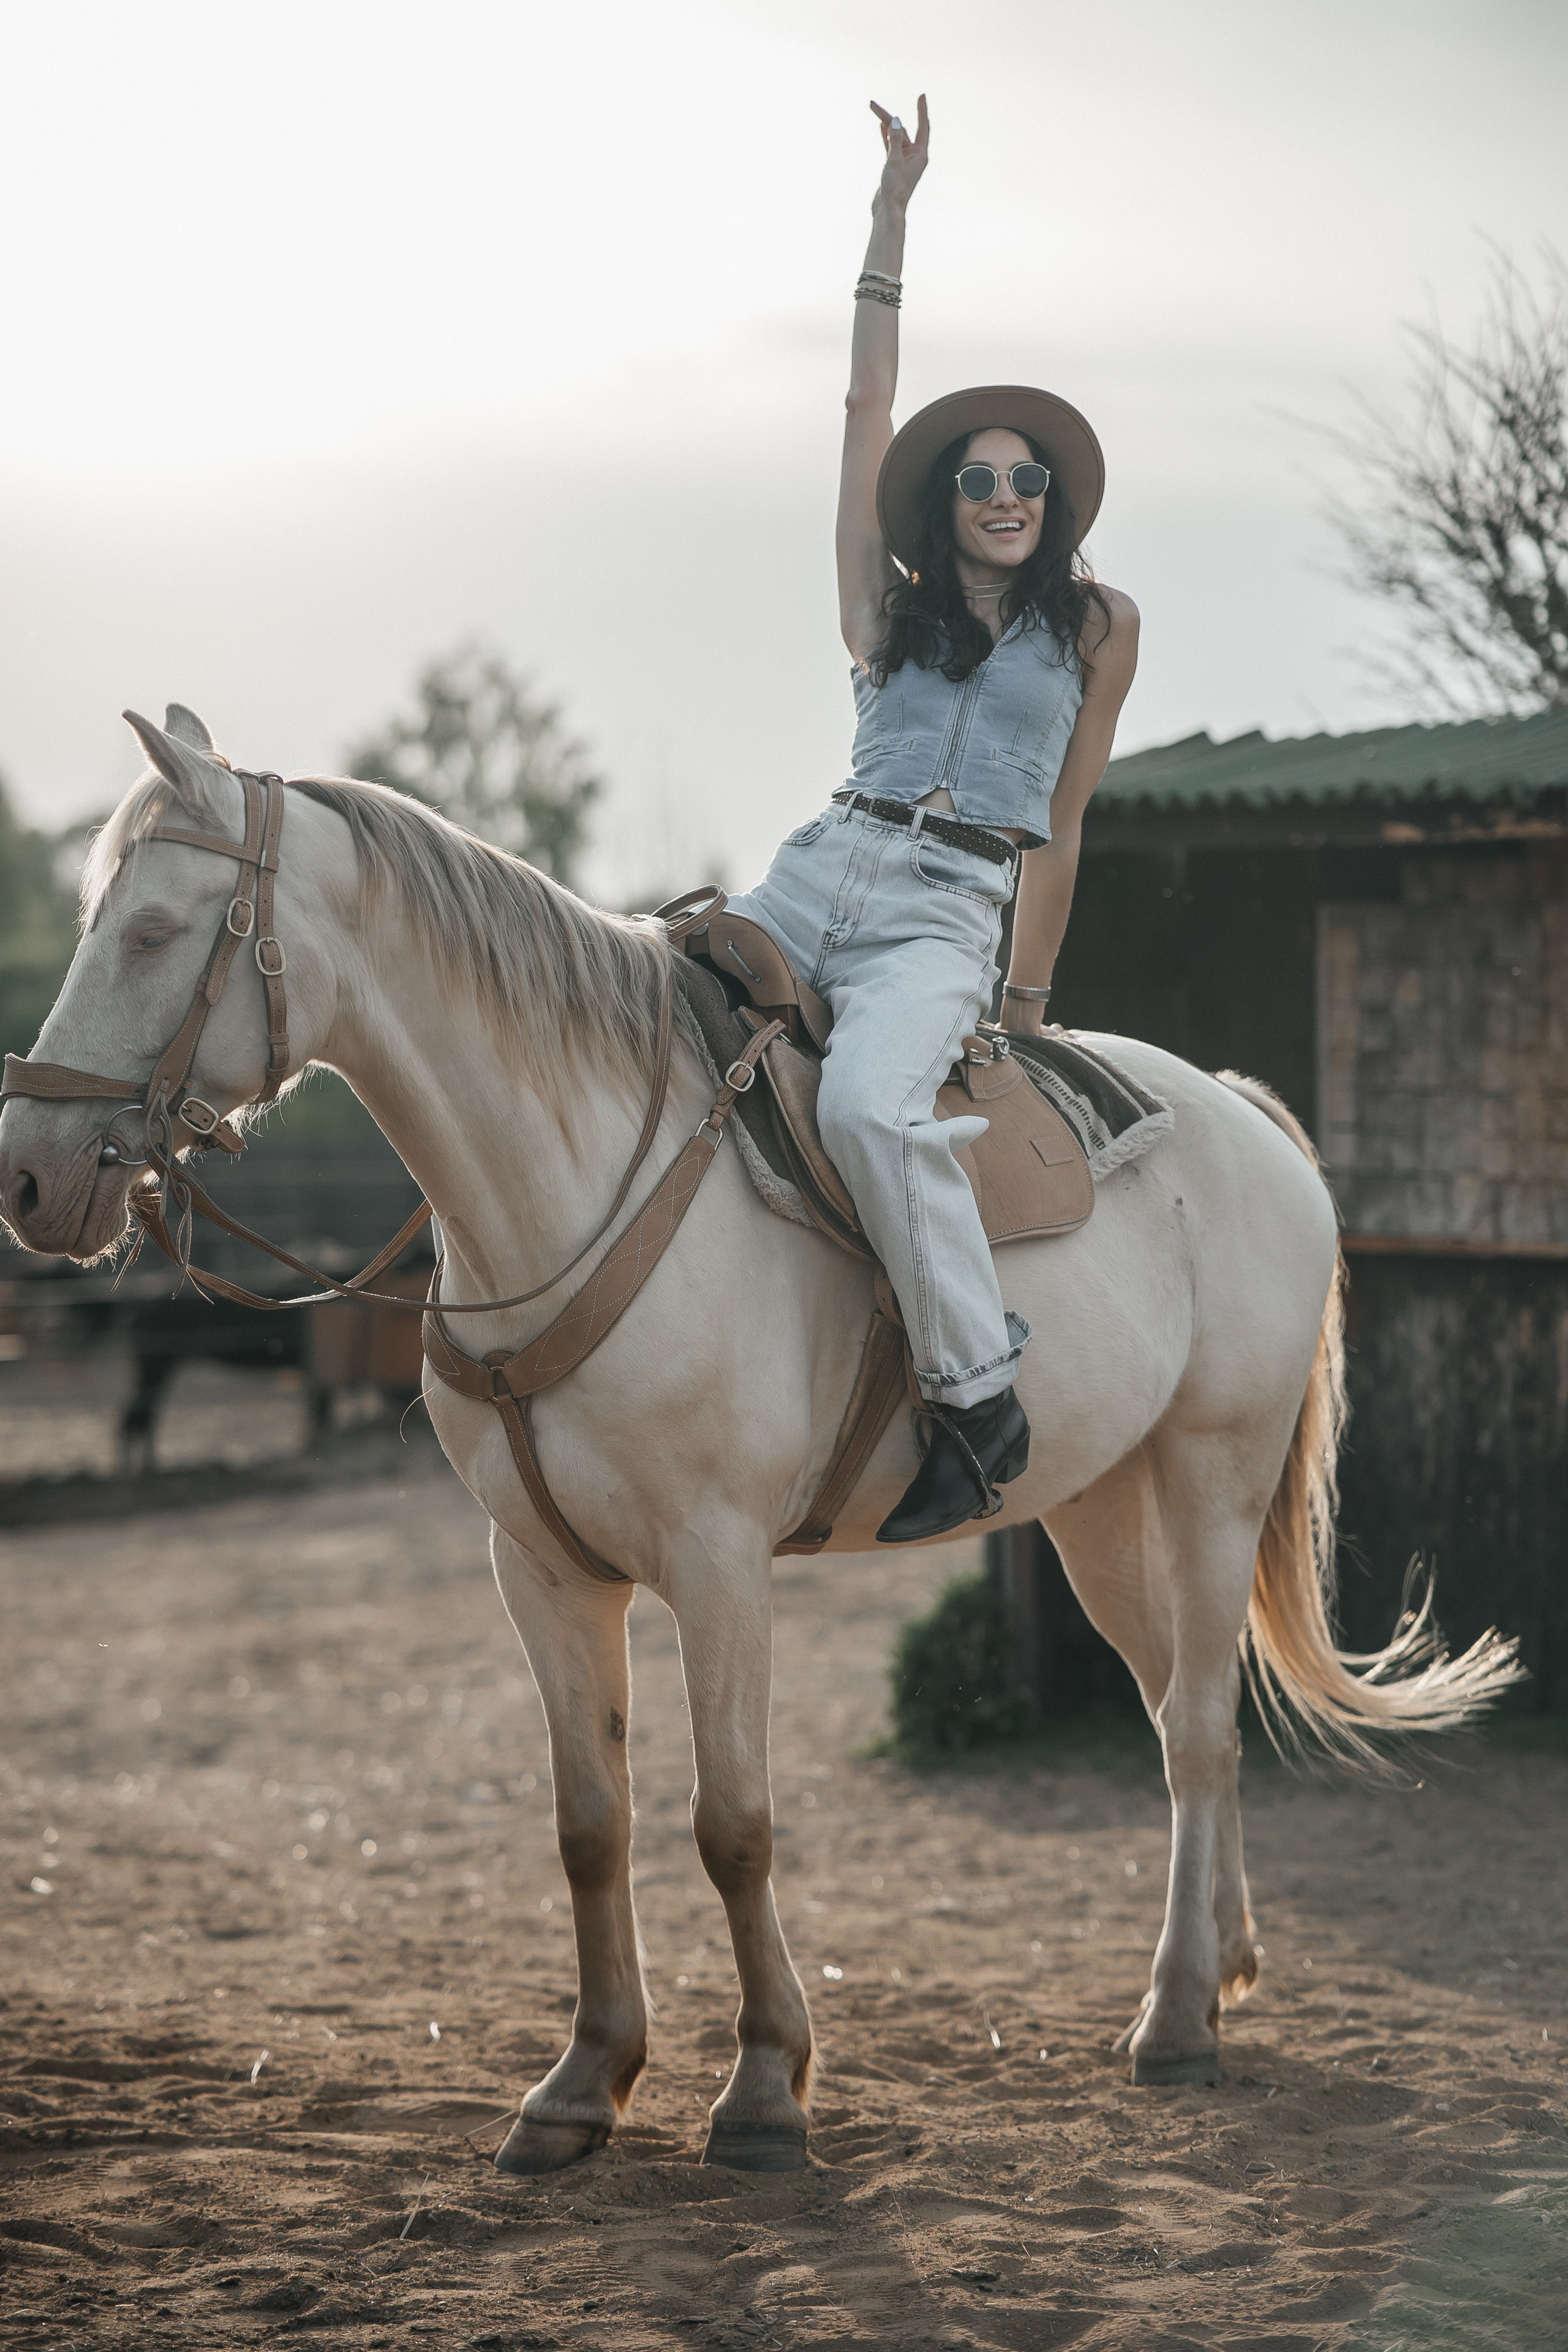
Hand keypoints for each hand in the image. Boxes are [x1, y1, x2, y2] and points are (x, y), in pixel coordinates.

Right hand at [869, 95, 928, 211]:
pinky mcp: (894, 166)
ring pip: (894, 138)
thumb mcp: (894, 161)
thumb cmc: (895, 188)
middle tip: (872, 105)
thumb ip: (894, 139)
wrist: (888, 210)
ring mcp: (903, 161)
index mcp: (920, 155)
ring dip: (885, 126)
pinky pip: (890, 146)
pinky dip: (885, 137)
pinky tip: (880, 126)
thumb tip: (894, 120)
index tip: (922, 96)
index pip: (923, 127)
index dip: (922, 111)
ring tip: (874, 111)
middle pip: (901, 130)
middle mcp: (914, 156)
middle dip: (888, 118)